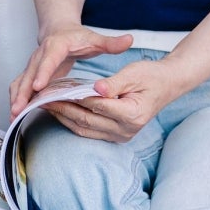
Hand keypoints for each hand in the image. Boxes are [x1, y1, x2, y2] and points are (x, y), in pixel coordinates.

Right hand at [8, 25, 132, 118]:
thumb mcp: (94, 39)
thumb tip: (130, 40)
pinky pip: (20, 86)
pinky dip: (17, 99)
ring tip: (14, 116)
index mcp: (55, 46)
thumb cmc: (77, 37)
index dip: (43, 72)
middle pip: (29, 74)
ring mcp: (32, 65)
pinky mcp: (29, 73)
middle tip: (19, 108)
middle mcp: (40, 55)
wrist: (58, 29)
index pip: (48, 59)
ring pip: (20, 81)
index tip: (38, 86)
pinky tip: (17, 114)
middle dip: (23, 92)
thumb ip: (111, 43)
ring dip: (16, 98)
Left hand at [44, 58, 180, 142]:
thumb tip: (96, 88)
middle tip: (43, 97)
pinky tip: (59, 111)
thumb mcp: (134, 73)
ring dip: (63, 117)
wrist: (166, 85)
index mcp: (133, 114)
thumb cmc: (151, 76)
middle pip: (87, 120)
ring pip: (84, 129)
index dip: (76, 97)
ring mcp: (121, 135)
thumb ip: (113, 83)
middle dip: (63, 108)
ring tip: (45, 104)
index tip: (57, 89)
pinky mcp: (115, 136)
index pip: (98, 105)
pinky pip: (89, 131)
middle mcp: (126, 130)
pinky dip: (72, 121)